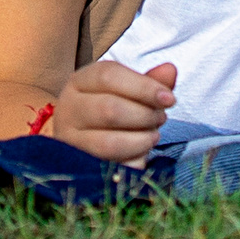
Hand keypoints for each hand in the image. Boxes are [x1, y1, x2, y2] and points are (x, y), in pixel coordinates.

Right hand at [47, 59, 176, 165]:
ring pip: (109, 143)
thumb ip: (149, 81)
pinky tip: (141, 153)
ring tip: (153, 136)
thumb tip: (170, 70)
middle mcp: (69, 109)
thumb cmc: (109, 109)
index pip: (108, 76)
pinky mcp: (80, 168)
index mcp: (79, 82)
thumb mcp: (126, 90)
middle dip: (145, 115)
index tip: (169, 98)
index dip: (144, 86)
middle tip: (160, 118)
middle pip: (109, 110)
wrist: (81, 140)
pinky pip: (114, 168)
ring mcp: (71, 141)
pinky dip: (135, 161)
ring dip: (141, 140)